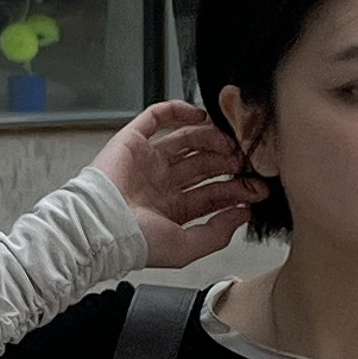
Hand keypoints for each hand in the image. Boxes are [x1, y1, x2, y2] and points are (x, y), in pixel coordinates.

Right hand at [90, 100, 254, 267]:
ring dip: (211, 139)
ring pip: (187, 141)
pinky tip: (200, 115)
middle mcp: (161, 183)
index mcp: (171, 209)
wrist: (100, 226)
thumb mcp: (186, 247)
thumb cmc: (133, 241)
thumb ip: (216, 234)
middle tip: (247, 160)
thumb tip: (241, 216)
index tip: (257, 188)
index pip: (211, 194)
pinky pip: (156, 117)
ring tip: (228, 141)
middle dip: (228, 162)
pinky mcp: (132, 141)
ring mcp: (148, 161)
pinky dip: (178, 111)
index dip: (236, 190)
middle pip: (204, 166)